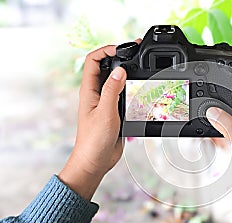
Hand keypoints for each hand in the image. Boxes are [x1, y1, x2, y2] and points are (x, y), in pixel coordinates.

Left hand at [59, 40, 140, 200]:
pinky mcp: (114, 112)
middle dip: (120, 58)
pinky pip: (123, 96)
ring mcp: (105, 103)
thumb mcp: (105, 112)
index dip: (106, 50)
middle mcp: (96, 94)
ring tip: (141, 70)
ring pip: (116, 81)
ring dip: (128, 74)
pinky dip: (132, 90)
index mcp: (89, 91)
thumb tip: (120, 70)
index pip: (93, 61)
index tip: (123, 49)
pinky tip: (141, 91)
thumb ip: (112, 90)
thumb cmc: (94, 140)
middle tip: (137, 55)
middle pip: (106, 67)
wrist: (95, 161)